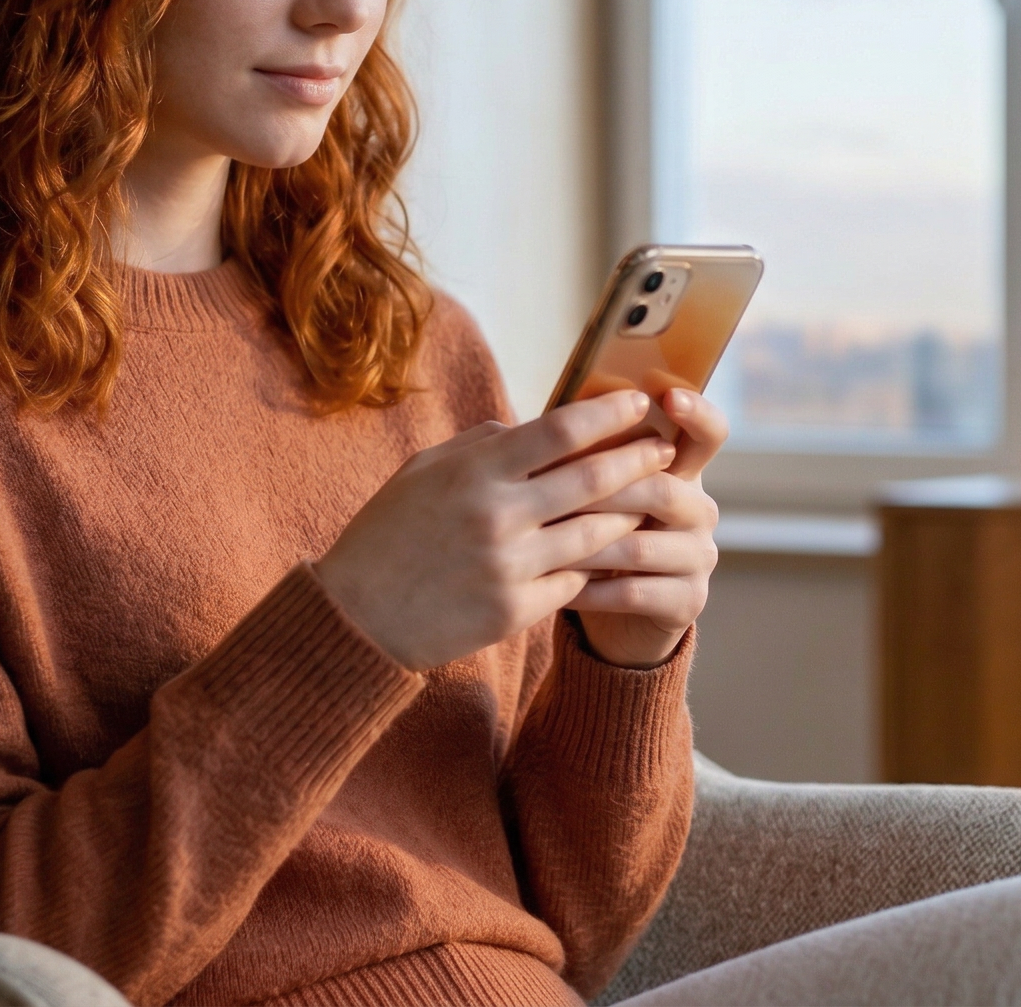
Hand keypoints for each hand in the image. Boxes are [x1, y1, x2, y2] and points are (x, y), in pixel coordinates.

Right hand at [312, 391, 673, 670]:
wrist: (356, 619)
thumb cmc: (388, 535)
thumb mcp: (423, 471)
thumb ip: (482, 445)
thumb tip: (538, 426)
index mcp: (475, 472)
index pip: (560, 431)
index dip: (608, 414)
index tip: (640, 403)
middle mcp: (497, 516)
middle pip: (592, 480)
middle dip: (637, 460)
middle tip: (664, 450)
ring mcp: (509, 567)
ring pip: (594, 534)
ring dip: (627, 515)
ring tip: (646, 499)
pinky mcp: (514, 613)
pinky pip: (574, 582)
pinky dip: (590, 566)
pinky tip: (604, 554)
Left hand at [567, 388, 727, 667]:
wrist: (618, 615)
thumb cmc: (597, 537)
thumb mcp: (598, 493)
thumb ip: (590, 457)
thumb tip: (546, 418)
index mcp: (683, 473)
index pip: (709, 434)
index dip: (697, 413)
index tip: (669, 396)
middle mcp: (700, 511)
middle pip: (661, 489)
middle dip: (604, 490)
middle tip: (553, 491)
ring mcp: (699, 557)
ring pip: (641, 544)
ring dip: (587, 544)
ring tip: (544, 542)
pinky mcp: (688, 602)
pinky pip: (634, 591)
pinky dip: (591, 588)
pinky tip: (557, 584)